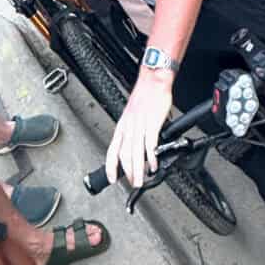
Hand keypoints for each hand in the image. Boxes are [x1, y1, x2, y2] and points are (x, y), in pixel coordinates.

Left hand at [105, 70, 173, 186]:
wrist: (154, 80)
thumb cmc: (146, 97)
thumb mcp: (134, 116)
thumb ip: (136, 132)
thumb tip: (141, 148)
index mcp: (123, 126)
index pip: (112, 150)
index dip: (110, 166)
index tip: (111, 179)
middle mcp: (128, 126)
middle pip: (124, 154)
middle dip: (127, 172)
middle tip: (133, 184)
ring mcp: (139, 124)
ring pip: (135, 151)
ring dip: (138, 169)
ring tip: (141, 180)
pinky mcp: (152, 121)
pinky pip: (150, 142)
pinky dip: (152, 156)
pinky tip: (154, 165)